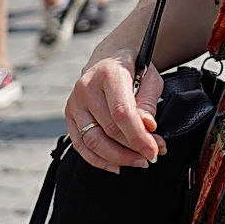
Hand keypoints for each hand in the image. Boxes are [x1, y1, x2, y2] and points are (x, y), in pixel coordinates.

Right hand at [65, 50, 164, 171]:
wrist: (109, 58)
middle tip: (152, 155)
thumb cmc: (133, 69)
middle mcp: (86, 88)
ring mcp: (74, 103)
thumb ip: (148, 102)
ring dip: (117, 157)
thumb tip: (148, 127)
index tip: (155, 150)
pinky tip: (116, 165)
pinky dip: (98, 160)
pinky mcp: (69, 116)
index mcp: (109, 74)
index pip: (122, 112)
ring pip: (93, 141)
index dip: (139, 136)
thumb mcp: (150, 78)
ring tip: (138, 161)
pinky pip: (80, 145)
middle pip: (109, 129)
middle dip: (133, 148)